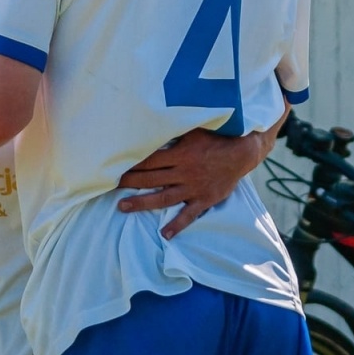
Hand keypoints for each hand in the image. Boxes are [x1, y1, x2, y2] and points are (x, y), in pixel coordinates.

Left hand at [118, 103, 289, 238]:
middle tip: (110, 185)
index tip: (115, 165)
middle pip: (150, 178)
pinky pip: (189, 215)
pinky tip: (164, 234)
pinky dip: (177, 225)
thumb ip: (175, 129)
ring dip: (142, 203)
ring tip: (122, 207)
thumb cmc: (218, 136)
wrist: (244, 152)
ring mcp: (193, 188)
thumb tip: (153, 120)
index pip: (149, 159)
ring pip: (163, 198)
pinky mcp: (204, 200)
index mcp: (180, 153)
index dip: (131, 163)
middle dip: (129, 181)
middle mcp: (184, 172)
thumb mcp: (195, 128)